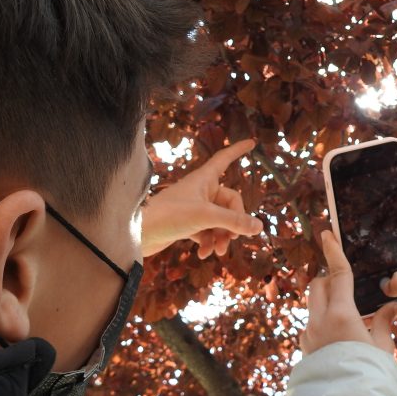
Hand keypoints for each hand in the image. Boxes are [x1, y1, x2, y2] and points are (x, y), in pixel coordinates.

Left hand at [141, 139, 263, 258]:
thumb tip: (259, 227)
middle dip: (233, 223)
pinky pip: (207, 232)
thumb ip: (233, 222)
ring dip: (221, 236)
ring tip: (218, 251)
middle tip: (233, 238)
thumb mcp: (205, 217)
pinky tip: (202, 254)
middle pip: (230, 203)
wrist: (137, 235)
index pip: (224, 158)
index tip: (252, 142)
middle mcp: (200, 191)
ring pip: (220, 220)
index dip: (238, 150)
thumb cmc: (168, 216)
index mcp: (203, 179)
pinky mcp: (187, 225)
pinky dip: (208, 242)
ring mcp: (194, 208)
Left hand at [302, 230, 396, 355]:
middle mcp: (318, 321)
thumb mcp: (383, 348)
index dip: (334, 251)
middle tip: (348, 285)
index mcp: (341, 314)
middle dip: (330, 279)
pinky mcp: (305, 350)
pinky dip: (323, 322)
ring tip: (350, 316)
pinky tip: (341, 337)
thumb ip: (384, 321)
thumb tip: (391, 305)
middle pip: (318, 285)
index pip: (337, 274)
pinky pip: (312, 326)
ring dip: (326, 302)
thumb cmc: (370, 377)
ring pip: (313, 306)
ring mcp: (308, 336)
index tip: (326, 233)